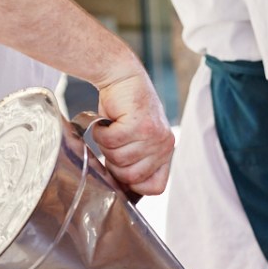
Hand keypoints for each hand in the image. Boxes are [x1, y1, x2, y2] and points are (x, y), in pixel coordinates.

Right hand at [94, 69, 174, 195]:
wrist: (123, 78)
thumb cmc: (124, 112)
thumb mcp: (135, 141)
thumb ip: (134, 163)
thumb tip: (119, 190)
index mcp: (166, 152)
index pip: (155, 187)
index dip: (133, 184)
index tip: (121, 169)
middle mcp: (165, 146)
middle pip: (130, 176)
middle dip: (113, 163)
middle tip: (113, 142)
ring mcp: (154, 136)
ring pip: (117, 159)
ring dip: (106, 145)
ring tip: (111, 128)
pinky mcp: (139, 124)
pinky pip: (110, 142)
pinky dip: (100, 132)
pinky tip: (107, 121)